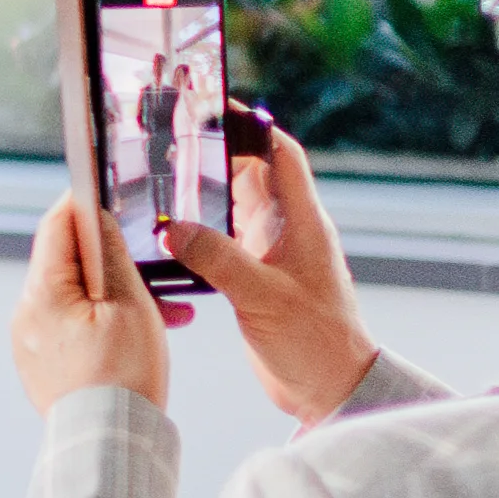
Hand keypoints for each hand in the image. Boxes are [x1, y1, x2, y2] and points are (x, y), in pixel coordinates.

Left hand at [12, 198, 174, 412]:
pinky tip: (142, 332)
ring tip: (165, 308)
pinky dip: (105, 321)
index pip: (56, 227)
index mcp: (40, 293)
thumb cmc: (123, 378)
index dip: (82, 204)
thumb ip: (112, 255)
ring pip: (76, 297)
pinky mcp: (43, 365)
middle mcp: (26, 314)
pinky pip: (73, 327)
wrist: (110, 444)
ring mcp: (31, 342)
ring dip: (117, 294)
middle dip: (112, 258)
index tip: (105, 191)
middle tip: (152, 261)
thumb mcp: (131, 305)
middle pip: (67, 263)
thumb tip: (99, 221)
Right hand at [160, 110, 378, 423]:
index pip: (281, 155)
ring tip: (167, 178)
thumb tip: (173, 229)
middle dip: (218, 152)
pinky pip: (226, 240)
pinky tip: (174, 234)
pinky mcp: (258, 278)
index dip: (253, 126)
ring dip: (207, 192)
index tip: (217, 108)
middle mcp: (289, 231)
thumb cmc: (316, 343)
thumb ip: (218, 259)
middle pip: (253, 173)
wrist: (331, 389)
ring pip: (237, 206)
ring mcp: (274, 254)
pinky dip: (201, 230)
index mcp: (302, 223)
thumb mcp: (263, 296)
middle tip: (176, 138)